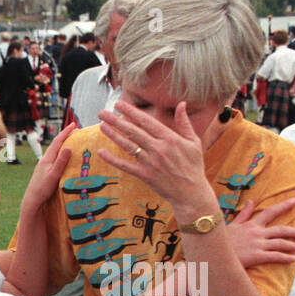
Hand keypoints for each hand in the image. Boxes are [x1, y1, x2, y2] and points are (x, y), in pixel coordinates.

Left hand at [21, 123, 74, 212]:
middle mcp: (44, 160)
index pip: (57, 142)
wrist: (32, 200)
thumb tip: (68, 147)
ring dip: (63, 144)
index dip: (66, 132)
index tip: (74, 125)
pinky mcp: (44, 172)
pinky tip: (62, 156)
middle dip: (65, 136)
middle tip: (75, 130)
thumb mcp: (54, 175)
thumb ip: (61, 161)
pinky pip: (54, 158)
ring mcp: (43, 166)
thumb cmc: (42, 189)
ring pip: (54, 151)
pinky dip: (60, 153)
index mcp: (47, 158)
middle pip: (56, 144)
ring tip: (71, 140)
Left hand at [97, 101, 213, 211]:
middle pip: (133, 131)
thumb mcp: (193, 141)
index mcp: (170, 138)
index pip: (146, 121)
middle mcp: (159, 149)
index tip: (119, 104)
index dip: (131, 112)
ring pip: (128, 146)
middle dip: (117, 121)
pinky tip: (101, 152)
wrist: (191, 192)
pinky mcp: (144, 175)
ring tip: (102, 126)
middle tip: (102, 113)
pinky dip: (112, 159)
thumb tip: (182, 104)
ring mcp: (150, 162)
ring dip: (113, 136)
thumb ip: (184, 123)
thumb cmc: (193, 165)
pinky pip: (125, 166)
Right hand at [224, 198, 294, 266]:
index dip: (283, 206)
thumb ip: (243, 214)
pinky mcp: (256, 256)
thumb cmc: (218, 241)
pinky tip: (294, 259)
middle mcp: (257, 233)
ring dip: (294, 245)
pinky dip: (286, 257)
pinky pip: (275, 256)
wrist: (211, 254)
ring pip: (281, 243)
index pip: (270, 212)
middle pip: (281, 230)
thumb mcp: (230, 225)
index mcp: (250, 224)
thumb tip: (251, 202)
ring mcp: (257, 244)